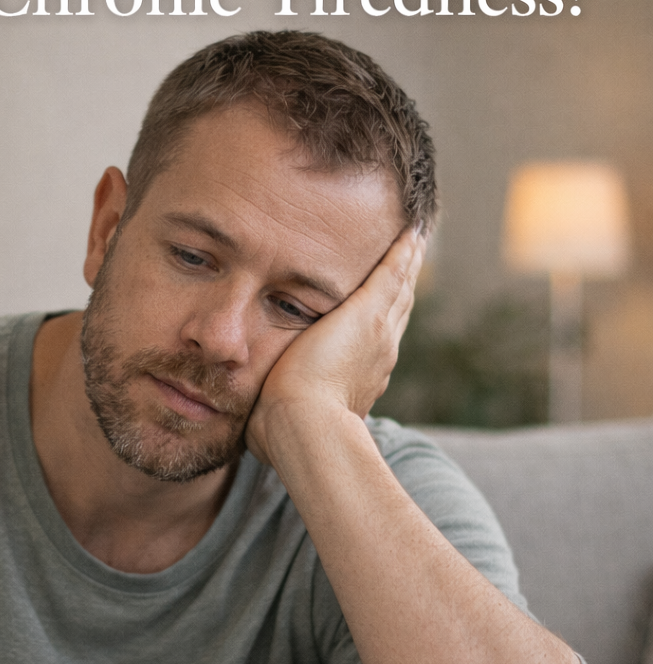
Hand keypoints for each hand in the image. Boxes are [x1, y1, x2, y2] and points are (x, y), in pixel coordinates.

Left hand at [245, 227, 424, 465]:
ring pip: (398, 289)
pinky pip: (392, 273)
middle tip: (411, 260)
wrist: (303, 426)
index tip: (382, 309)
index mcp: (359, 378)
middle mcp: (379, 355)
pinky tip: (411, 229)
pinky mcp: (368, 313)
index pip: (372, 342)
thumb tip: (248, 430)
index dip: (379, 322)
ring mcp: (378, 333)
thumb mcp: (279, 418)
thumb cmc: (284, 433)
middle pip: (396, 311)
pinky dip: (404, 251)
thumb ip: (271, 412)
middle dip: (401, 286)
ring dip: (407, 264)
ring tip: (414, 239)